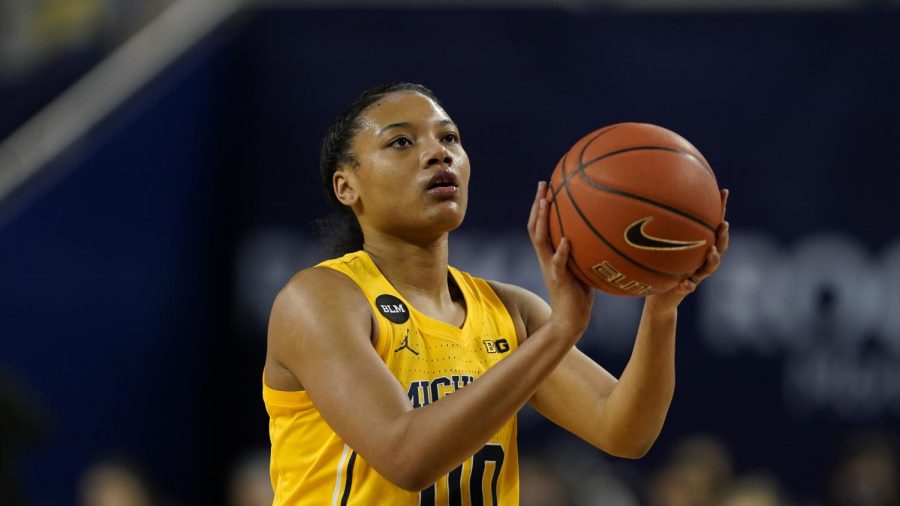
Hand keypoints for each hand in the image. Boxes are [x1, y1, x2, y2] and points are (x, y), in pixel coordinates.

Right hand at [527, 181, 594, 336]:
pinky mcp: (559, 280)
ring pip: (541, 241)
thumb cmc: (580, 293)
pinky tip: (565, 240)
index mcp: (550, 254)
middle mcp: (546, 258)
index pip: (539, 226)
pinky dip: (560, 252)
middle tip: (542, 184)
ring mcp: (551, 268)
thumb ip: (586, 250)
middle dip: (537, 204)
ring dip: (542, 221)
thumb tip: (605, 232)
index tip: (545, 186)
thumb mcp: (582, 267)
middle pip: (535, 227)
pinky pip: (557, 263)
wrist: (571, 319)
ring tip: (545, 203)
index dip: (539, 206)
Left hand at [645, 189, 729, 313]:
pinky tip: (686, 282)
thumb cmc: (659, 266)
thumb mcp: (658, 244)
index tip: (723, 191)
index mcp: (698, 246)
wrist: (659, 297)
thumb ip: (659, 226)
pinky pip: (687, 288)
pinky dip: (688, 285)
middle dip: (723, 235)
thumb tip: (647, 196)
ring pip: (709, 267)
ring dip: (713, 259)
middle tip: (723, 224)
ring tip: (712, 251)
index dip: (720, 209)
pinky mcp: (684, 290)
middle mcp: (700, 260)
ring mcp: (695, 275)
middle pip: (720, 246)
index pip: (712, 225)